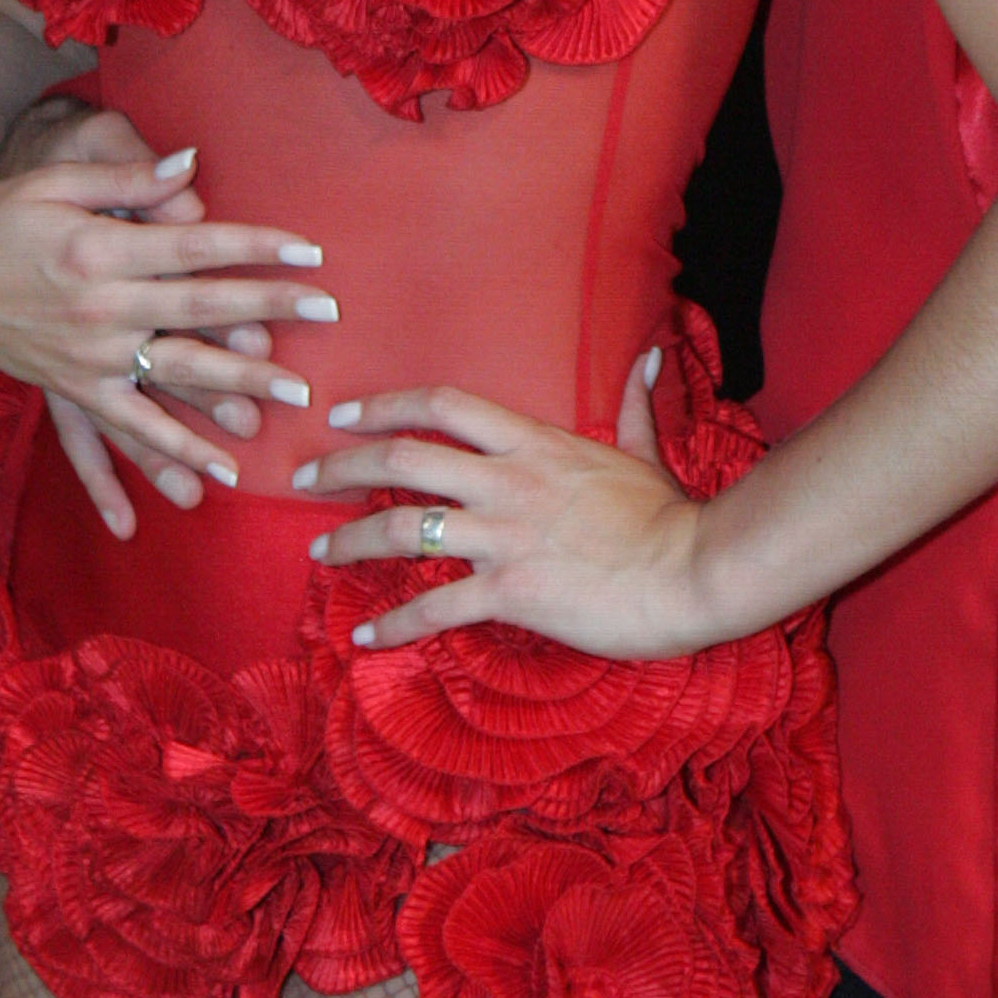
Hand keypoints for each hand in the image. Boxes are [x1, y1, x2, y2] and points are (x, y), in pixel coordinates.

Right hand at [0, 99, 339, 533]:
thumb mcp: (60, 181)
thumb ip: (129, 180)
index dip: (256, 248)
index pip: (196, 249)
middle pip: (200, 310)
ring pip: (174, 377)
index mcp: (100, 253)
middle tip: (327, 313)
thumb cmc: (4, 213)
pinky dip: (167, 457)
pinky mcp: (73, 388)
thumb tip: (191, 163)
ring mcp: (86, 357)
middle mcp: (98, 309)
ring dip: (237, 387)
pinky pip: (126, 431)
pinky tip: (211, 479)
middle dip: (268, 309)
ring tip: (293, 397)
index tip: (310, 253)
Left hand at [293, 351, 709, 658]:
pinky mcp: (510, 591)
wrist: (693, 571)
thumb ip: (634, 405)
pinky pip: (435, 608)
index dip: (385, 405)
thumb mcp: (646, 451)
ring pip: (403, 527)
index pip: (444, 406)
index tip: (343, 415)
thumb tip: (650, 357)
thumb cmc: (672, 516)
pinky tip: (365, 640)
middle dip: (342, 467)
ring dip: (350, 541)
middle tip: (304, 478)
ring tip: (319, 555)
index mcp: (535, 443)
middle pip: (404, 457)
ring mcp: (505, 536)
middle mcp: (509, 481)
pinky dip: (393, 626)